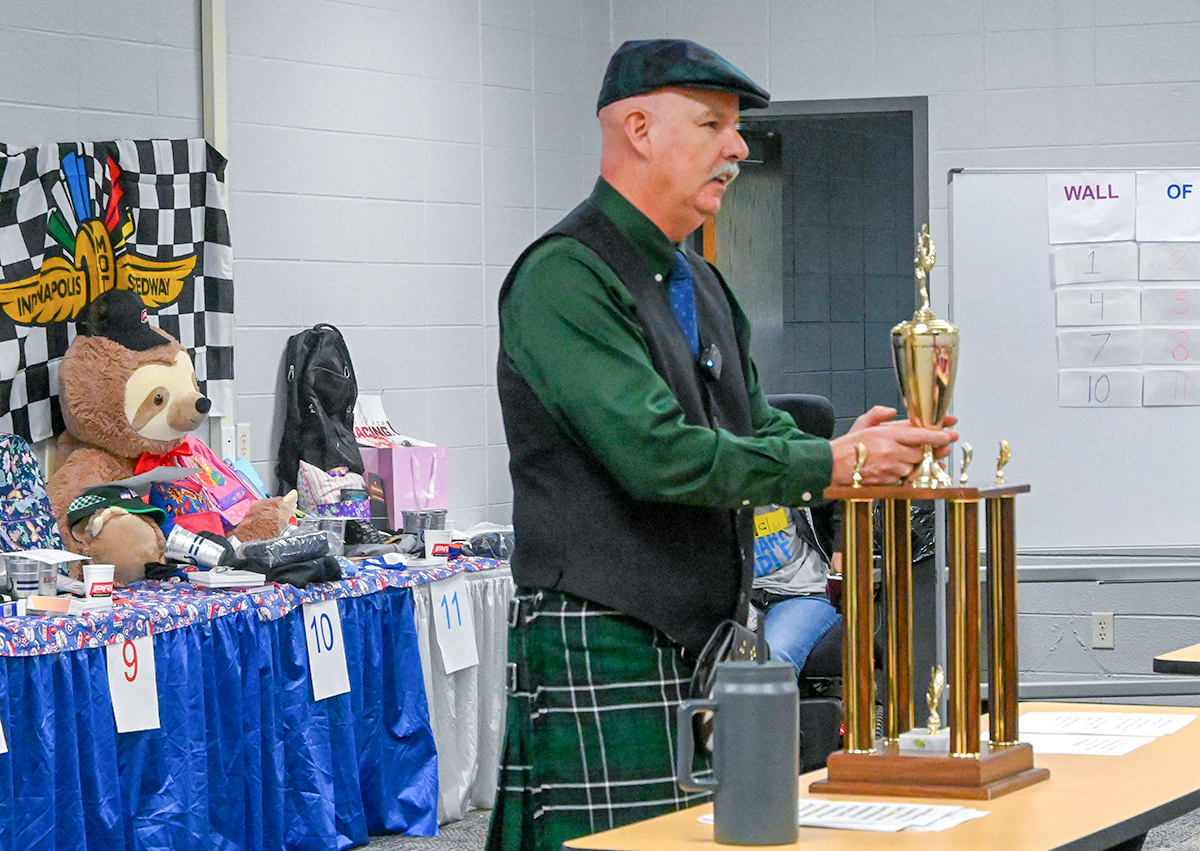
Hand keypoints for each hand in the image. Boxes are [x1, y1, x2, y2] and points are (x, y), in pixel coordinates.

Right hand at [830, 409, 957, 484]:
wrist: (832, 466)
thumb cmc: (846, 447)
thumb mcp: (862, 423)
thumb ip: (878, 414)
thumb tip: (891, 411)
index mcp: (886, 434)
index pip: (919, 434)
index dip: (937, 434)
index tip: (949, 433)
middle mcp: (890, 451)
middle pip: (922, 451)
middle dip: (934, 450)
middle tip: (943, 448)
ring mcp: (890, 468)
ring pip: (915, 466)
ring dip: (917, 463)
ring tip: (910, 459)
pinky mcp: (888, 481)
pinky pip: (906, 479)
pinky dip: (909, 475)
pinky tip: (905, 470)